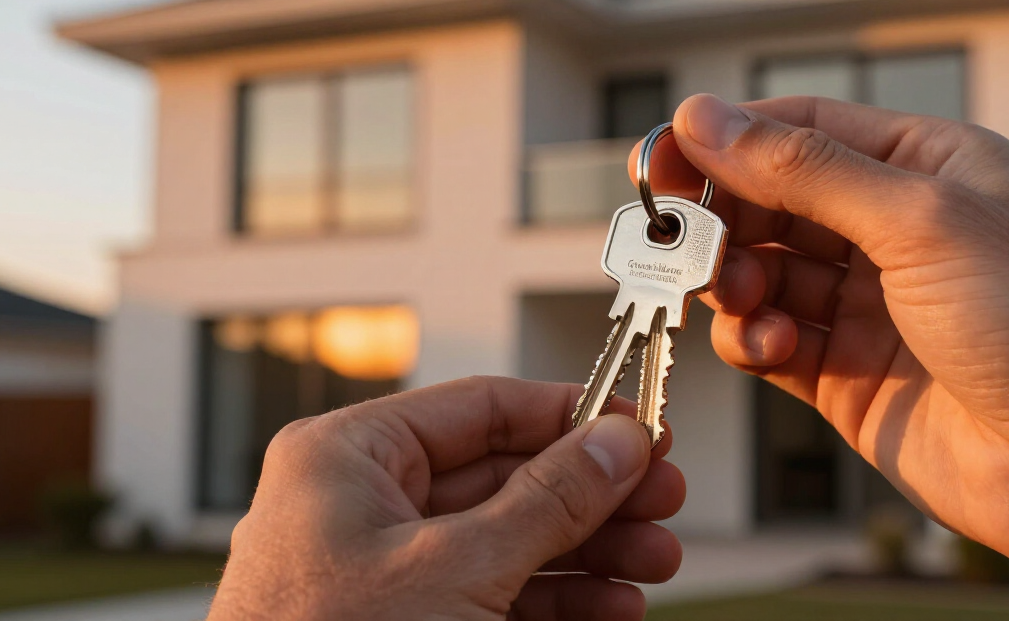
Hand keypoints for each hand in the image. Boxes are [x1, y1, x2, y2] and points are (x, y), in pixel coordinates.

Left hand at [207, 377, 683, 620]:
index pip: (481, 408)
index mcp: (347, 458)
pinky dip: (555, 602)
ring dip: (589, 554)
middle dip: (593, 496)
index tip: (638, 429)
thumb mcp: (457, 568)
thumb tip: (614, 443)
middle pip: (506, 477)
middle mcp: (362, 506)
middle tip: (662, 498)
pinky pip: (492, 597)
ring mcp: (383, 574)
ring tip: (654, 562)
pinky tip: (611, 608)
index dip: (570, 415)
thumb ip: (547, 500)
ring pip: (508, 541)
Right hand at [635, 94, 1008, 619]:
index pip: (802, 129)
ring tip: (736, 295)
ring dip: (733, 280)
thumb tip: (710, 119)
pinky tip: (771, 344)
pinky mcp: (848, 376)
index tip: (659, 156)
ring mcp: (869, 306)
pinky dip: (753, 338)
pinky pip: (771, 341)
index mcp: (927, 168)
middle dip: (721, 216)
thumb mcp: (920, 221)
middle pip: (771, 201)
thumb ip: (804, 170)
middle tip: (677, 236)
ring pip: (762, 272)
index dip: (726, 138)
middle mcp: (894, 232)